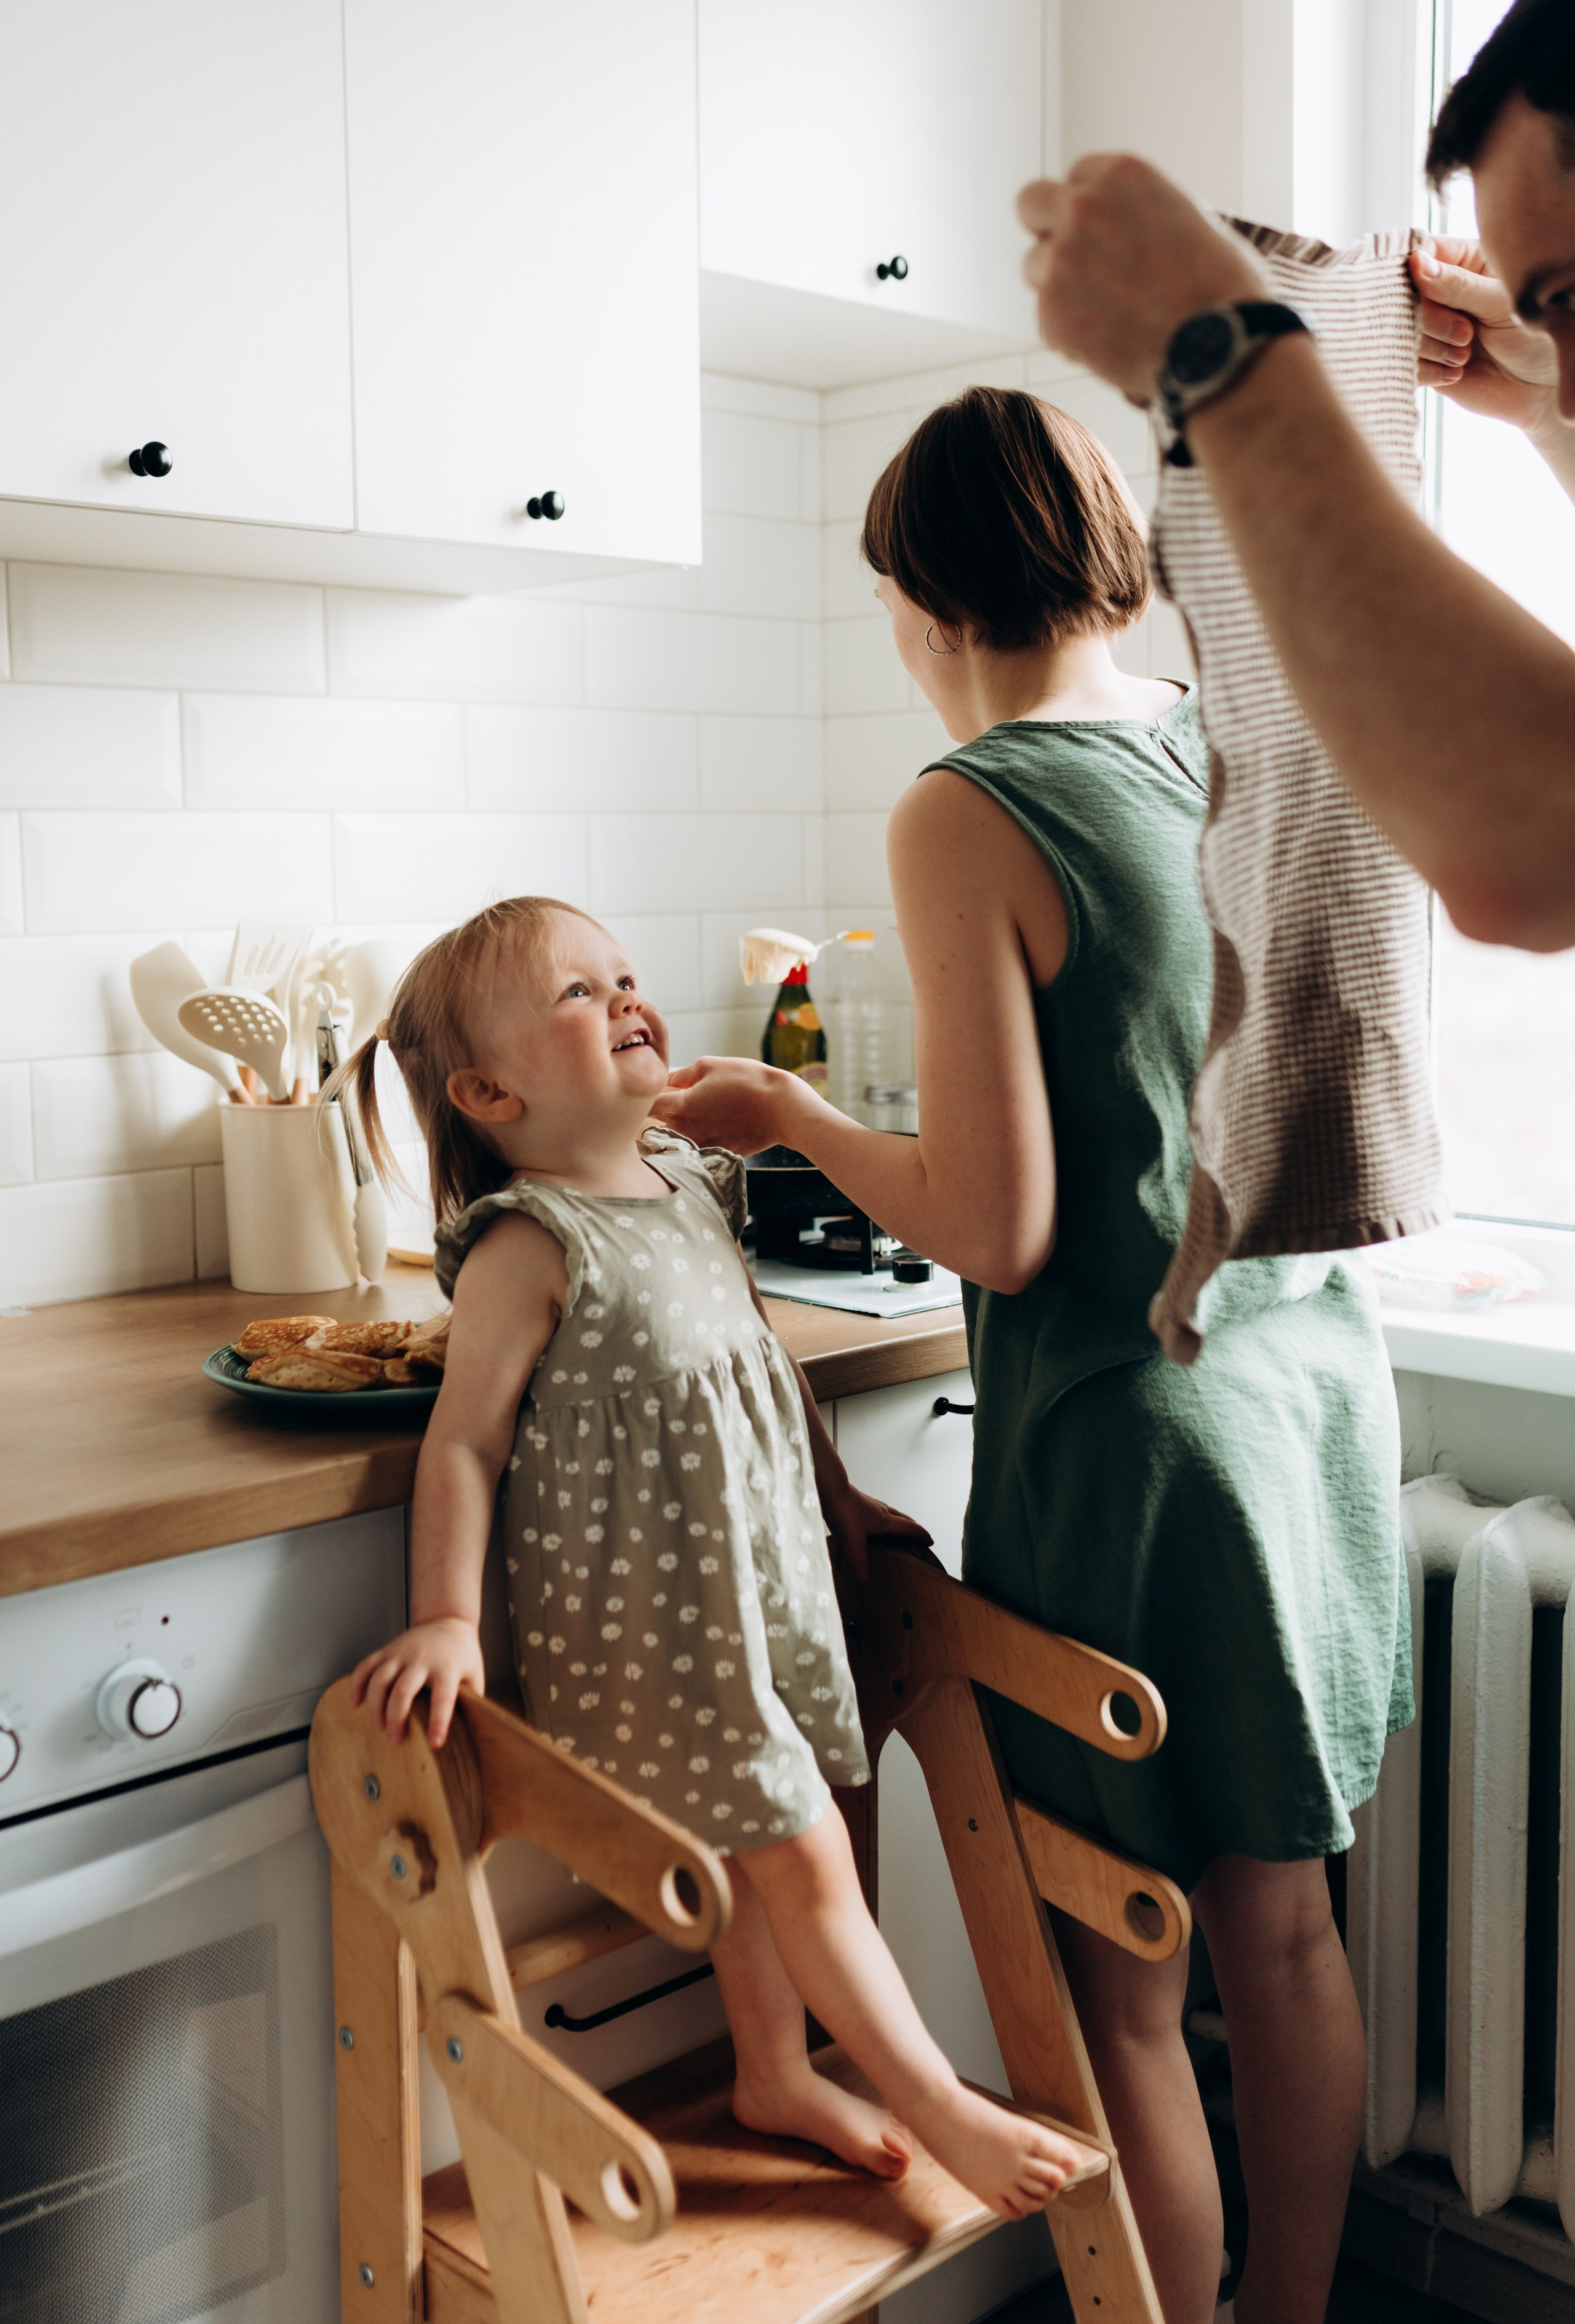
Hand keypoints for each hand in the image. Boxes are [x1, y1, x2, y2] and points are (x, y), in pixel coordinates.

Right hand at [350, 1616, 483, 1747]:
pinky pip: (365, 1666)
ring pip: (379, 1680)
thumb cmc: (462, 1654)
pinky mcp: (386, 1651)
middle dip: (396, 1719)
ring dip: (375, 1707)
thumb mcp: (474, 1675)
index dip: (438, 1722)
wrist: (448, 1620)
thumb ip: (471, 1702)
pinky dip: (356, 1685)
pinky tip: (356, 1703)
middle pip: (403, 1691)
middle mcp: (422, 1660)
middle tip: (396, 1740)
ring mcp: (401, 1654)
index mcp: (448, 1668)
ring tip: (380, 1726)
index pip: (443, 1698)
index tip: (434, 1744)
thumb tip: (470, 1734)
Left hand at [651, 1055, 819, 1155]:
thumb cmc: (747, 1082)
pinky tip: (717, 1124)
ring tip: (703, 1111)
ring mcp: (700, 1146)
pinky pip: (696, 1147)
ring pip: (676, 1137)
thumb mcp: (709, 1065)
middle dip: (661, 1112)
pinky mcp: (715, 1155)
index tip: (658, 1090)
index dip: (647, 1096)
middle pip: (657, 1124)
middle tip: (681, 1097)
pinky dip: (699, 1137)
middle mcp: (685, 1132)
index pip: (646, 1106)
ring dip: (680, 1125)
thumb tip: (664, 1081)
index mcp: (681, 1106)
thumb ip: (679, 1075)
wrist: (782, 1109)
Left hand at [820, 1476, 932, 1584]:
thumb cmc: (843, 1512)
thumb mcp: (852, 1541)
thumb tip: (865, 1580)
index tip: (931, 1541)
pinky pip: (879, 1510)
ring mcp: (871, 1505)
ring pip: (891, 1513)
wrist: (830, 1488)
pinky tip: (873, 1522)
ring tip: (899, 1529)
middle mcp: (881, 1511)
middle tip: (919, 1536)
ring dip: (899, 1521)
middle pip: (903, 1519)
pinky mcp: (860, 1501)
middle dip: (913, 1527)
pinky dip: (884, 1518)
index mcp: (885, 1521)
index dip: (921, 1535)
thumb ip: (859, 1561)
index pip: (909, 1528)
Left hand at [1018, 155, 1269, 400]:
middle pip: (1031, 202)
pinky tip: (1111, 344)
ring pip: (1034, 266)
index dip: (1088, 207)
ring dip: (1059, 288)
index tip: (1099, 233)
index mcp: (1120, 174)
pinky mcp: (1050, 313)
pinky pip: (1046, 320)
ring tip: (1109, 315)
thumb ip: (1141, 212)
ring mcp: (1060, 260)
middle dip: (1046, 228)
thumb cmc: (1222, 288)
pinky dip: (1070, 334)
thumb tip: (1123, 228)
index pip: (1077, 177)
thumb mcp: (1189, 218)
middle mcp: (1082, 208)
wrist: (1220, 348)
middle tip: (1066, 258)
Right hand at [1412, 237, 1557, 429]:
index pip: (1425, 251)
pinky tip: (1456, 372)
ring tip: (1465, 355)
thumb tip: (1416, 264)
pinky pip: (1405, 362)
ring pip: (1403, 330)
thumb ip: (1460, 285)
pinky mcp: (1424, 360)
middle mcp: (1444, 293)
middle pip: (1408, 294)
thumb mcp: (1502, 304)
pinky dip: (1430, 371)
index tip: (1422, 286)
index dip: (1416, 268)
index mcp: (1468, 263)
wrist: (1538, 389)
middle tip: (1466, 333)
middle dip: (1434, 318)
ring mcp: (1432, 328)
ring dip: (1434, 347)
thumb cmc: (1534, 338)